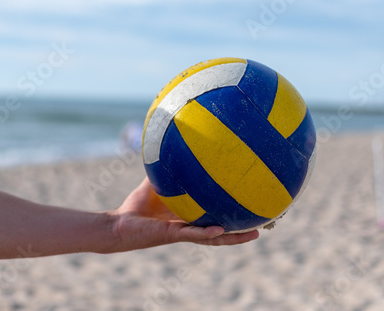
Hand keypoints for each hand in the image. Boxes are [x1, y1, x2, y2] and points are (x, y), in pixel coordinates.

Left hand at [108, 178, 258, 252]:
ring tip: (255, 234)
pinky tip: (222, 230)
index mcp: (189, 217)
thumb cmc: (136, 206)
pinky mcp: (172, 236)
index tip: (252, 205)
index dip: (233, 213)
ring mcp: (184, 233)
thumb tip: (174, 144)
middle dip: (242, 229)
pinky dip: (208, 233)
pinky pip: (193, 235)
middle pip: (223, 230)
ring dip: (234, 237)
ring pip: (214, 238)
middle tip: (264, 224)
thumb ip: (166, 168)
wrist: (119, 225)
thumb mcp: (156, 183)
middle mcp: (191, 227)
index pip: (216, 216)